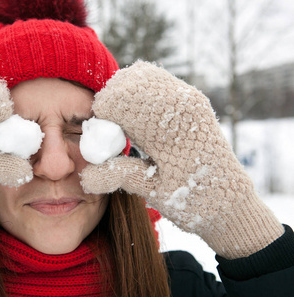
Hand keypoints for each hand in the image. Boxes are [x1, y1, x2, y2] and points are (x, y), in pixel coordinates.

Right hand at [81, 60, 282, 259]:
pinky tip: (138, 117)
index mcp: (172, 126)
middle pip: (128, 81)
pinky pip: (155, 80)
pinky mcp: (190, 99)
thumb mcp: (153, 191)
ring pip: (140, 75)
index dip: (103, 113)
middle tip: (112, 131)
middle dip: (111, 103)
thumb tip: (85, 174)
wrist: (230, 201)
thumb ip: (117, 175)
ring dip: (124, 95)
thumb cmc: (193, 201)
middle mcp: (182, 104)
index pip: (121, 98)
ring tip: (124, 125)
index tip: (103, 136)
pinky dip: (138, 92)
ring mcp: (188, 98)